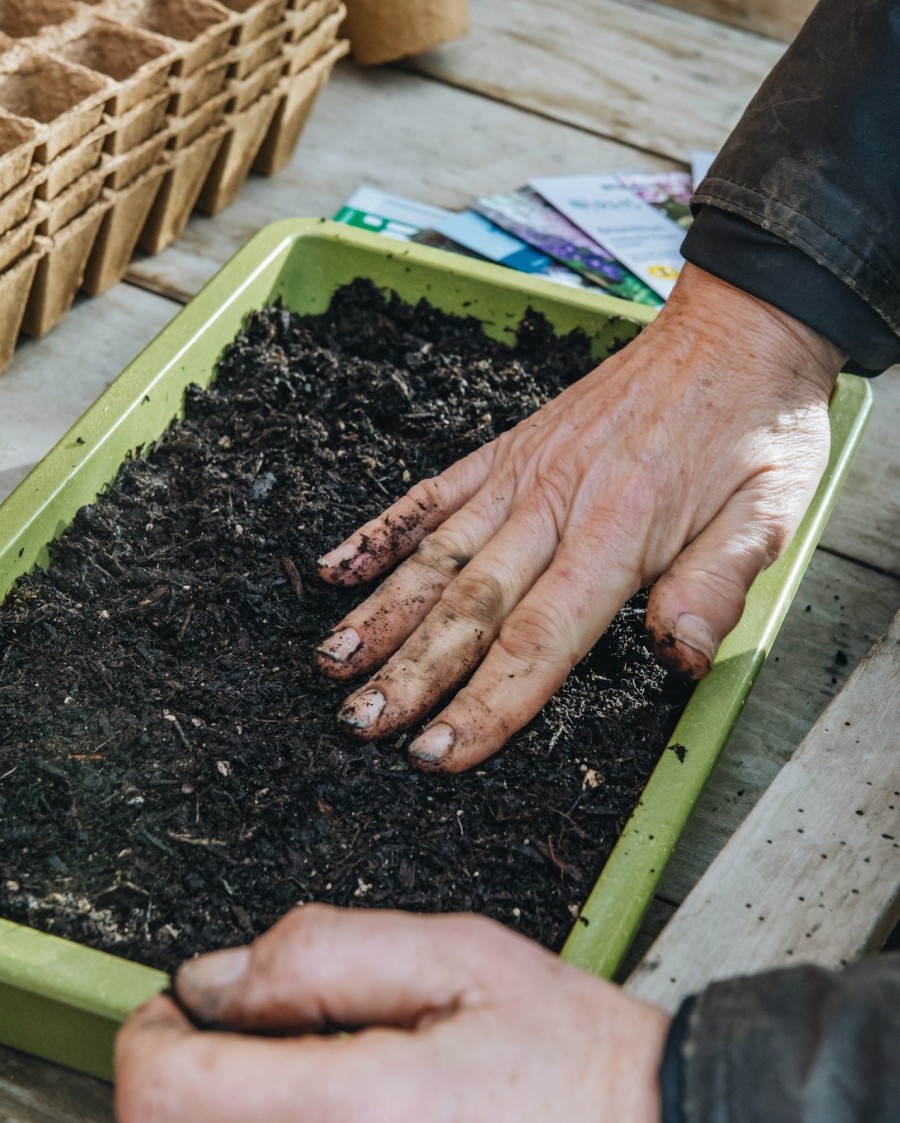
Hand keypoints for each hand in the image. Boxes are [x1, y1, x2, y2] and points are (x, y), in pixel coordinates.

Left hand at [117, 906, 675, 1122]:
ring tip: (334, 1084)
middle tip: (254, 1031)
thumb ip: (323, 952)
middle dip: (186, 1080)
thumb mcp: (465, 959)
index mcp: (364, 1121)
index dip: (147, 1039)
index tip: (175, 1009)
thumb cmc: (586, 1069)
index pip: (165, 1100)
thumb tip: (219, 979)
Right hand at [314, 263, 845, 771]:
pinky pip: (432, 493)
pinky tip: (335, 568)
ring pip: (436, 556)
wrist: (734, 331)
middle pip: (470, 606)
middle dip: (411, 673)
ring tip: (331, 664)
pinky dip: (381, 530)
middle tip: (360, 725)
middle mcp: (554, 505)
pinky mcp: (506, 450)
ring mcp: (521, 474)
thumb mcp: (771, 510)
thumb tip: (677, 659)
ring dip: (379, 613)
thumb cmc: (754, 426)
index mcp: (618, 533)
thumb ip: (718, 585)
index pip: (540, 637)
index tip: (439, 751)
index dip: (486, 702)